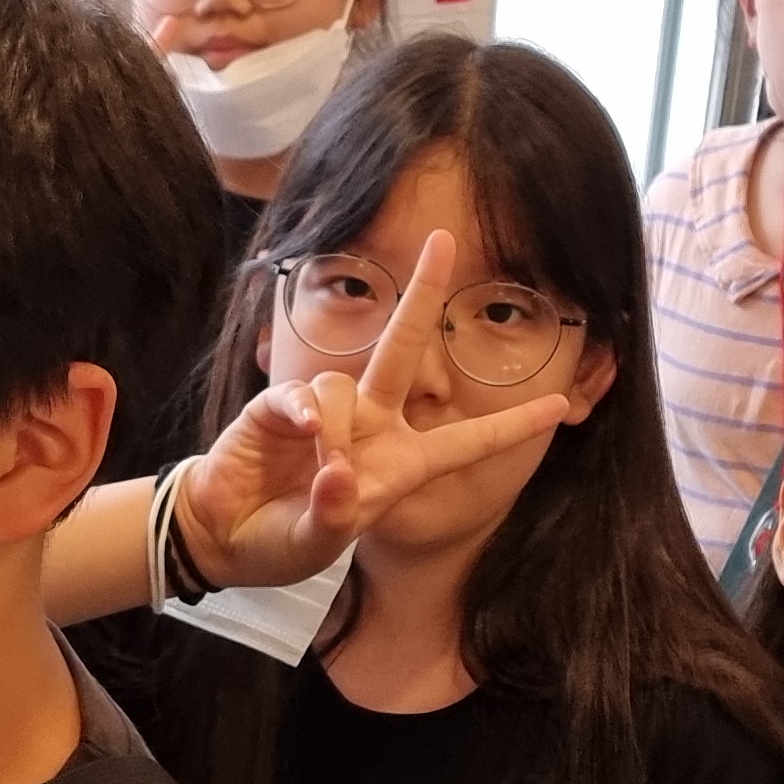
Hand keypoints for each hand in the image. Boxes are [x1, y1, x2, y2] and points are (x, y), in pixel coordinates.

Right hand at [171, 229, 569, 588]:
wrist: (224, 536)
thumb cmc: (282, 541)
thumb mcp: (317, 543)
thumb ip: (335, 514)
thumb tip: (339, 470)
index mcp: (400, 465)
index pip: (465, 443)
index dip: (510, 425)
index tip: (559, 406)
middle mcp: (371, 426)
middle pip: (405, 350)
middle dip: (423, 295)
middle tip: (443, 240)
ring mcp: (327, 413)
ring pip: (345, 386)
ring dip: (335, 428)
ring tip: (317, 472)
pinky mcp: (280, 407)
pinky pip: (305, 396)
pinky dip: (301, 415)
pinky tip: (296, 433)